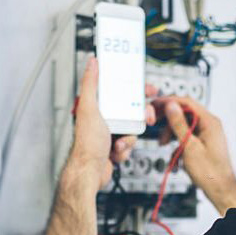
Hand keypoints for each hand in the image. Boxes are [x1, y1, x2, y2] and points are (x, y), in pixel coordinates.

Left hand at [68, 57, 156, 189]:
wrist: (90, 172)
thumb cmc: (87, 144)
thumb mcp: (89, 108)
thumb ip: (91, 84)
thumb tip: (92, 62)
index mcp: (98, 106)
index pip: (121, 91)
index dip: (136, 89)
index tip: (148, 89)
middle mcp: (104, 118)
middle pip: (132, 110)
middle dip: (141, 116)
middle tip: (147, 117)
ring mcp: (111, 133)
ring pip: (134, 128)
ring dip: (129, 138)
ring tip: (119, 143)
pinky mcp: (116, 146)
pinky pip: (130, 143)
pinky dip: (125, 149)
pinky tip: (114, 151)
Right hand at [151, 94, 235, 214]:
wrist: (220, 189)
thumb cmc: (210, 172)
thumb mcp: (189, 146)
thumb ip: (179, 124)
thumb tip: (171, 105)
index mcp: (209, 122)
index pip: (187, 102)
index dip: (168, 101)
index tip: (154, 105)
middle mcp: (210, 125)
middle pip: (185, 113)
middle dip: (168, 120)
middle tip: (154, 123)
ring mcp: (208, 133)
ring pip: (184, 125)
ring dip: (171, 133)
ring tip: (163, 144)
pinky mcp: (204, 142)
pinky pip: (188, 136)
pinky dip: (178, 143)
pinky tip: (175, 156)